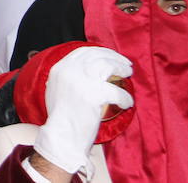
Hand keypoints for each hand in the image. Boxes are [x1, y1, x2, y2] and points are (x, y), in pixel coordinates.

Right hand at [33, 46, 133, 175]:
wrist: (62, 136)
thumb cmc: (63, 118)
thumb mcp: (58, 90)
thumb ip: (69, 77)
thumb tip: (89, 70)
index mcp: (60, 68)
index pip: (82, 52)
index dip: (100, 51)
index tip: (111, 56)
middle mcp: (69, 71)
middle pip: (96, 55)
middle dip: (114, 57)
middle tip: (125, 63)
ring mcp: (81, 81)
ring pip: (107, 65)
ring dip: (121, 68)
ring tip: (129, 74)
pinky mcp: (93, 95)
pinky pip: (116, 92)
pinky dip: (125, 97)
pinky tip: (127, 103)